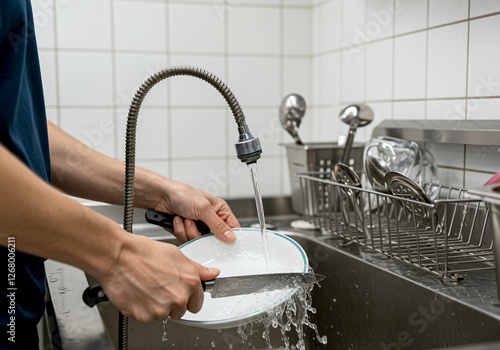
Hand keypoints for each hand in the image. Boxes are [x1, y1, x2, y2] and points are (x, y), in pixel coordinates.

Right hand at [98, 234, 219, 321]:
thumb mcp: (176, 254)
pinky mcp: (144, 316)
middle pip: (180, 311)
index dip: (188, 297)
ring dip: (157, 305)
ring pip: (163, 314)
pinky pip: (146, 317)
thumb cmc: (143, 252)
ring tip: (147, 287)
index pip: (197, 303)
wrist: (118, 256)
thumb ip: (196, 268)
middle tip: (160, 287)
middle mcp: (178, 297)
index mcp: (190, 282)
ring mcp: (161, 309)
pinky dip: (142, 308)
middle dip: (172, 302)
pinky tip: (139, 292)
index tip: (181, 293)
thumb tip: (211, 274)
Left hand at [152, 179, 239, 243]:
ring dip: (189, 231)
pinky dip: (181, 231)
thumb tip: (230, 237)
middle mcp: (210, 219)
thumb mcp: (203, 208)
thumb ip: (218, 225)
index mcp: (219, 210)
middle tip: (197, 225)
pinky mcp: (186, 232)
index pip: (232, 228)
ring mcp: (198, 227)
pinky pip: (187, 240)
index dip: (230, 237)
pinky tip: (178, 220)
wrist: (160, 197)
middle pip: (214, 239)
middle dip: (202, 234)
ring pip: (199, 241)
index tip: (226, 243)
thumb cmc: (182, 194)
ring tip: (185, 219)